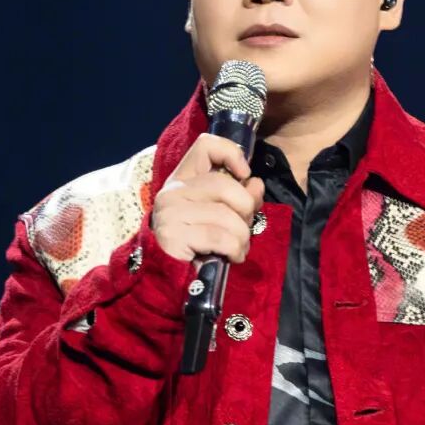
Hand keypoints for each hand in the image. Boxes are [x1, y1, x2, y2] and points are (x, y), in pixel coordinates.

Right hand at [152, 134, 265, 265]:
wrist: (167, 278)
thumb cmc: (197, 246)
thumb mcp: (220, 216)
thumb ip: (239, 197)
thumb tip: (256, 184)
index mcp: (183, 179)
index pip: (205, 146)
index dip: (231, 154)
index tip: (244, 175)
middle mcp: (173, 190)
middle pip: (225, 185)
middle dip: (246, 210)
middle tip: (244, 229)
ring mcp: (170, 211)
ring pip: (226, 215)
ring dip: (242, 237)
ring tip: (238, 249)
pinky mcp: (173, 235)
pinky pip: (220, 238)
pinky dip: (235, 250)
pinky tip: (232, 257)